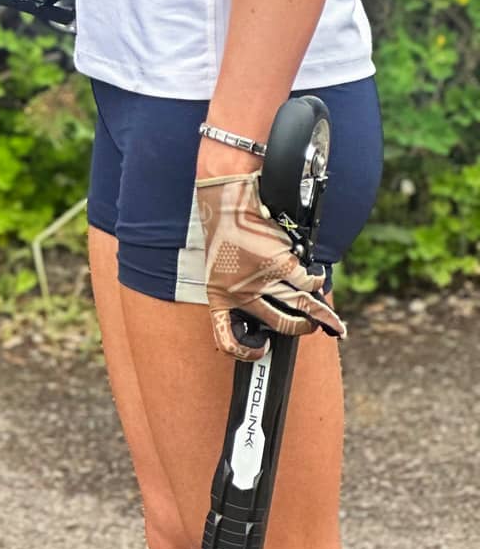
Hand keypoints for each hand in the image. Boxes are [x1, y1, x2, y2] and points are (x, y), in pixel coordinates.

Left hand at [195, 169, 346, 361]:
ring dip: (321, 314)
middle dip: (303, 328)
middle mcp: (241, 293)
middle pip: (282, 325)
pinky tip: (318, 279)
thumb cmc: (223, 229)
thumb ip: (238, 288)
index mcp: (219, 296)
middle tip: (312, 326)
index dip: (245, 352)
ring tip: (329, 318)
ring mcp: (262, 281)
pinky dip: (317, 282)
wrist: (225, 197)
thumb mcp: (219, 266)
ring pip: (302, 307)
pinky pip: (307, 282)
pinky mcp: (281, 264)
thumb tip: (266, 307)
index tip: (261, 347)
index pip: (226, 339)